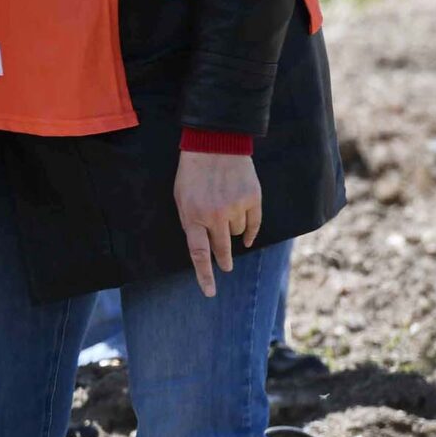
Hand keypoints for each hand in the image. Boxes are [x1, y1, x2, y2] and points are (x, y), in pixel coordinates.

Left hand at [174, 149, 261, 297]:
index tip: (210, 292)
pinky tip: (247, 237)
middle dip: (224, 260)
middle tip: (226, 267)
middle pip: (222, 249)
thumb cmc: (193, 175)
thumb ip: (192, 223)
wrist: (215, 145)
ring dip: (232, 228)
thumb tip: (206, 249)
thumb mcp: (181, 199)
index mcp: (193, 217)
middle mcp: (214, 215)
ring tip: (225, 208)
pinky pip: (253, 224)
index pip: (199, 253)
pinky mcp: (252, 199)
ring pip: (238, 233)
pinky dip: (250, 231)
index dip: (205, 275)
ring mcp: (235, 207)